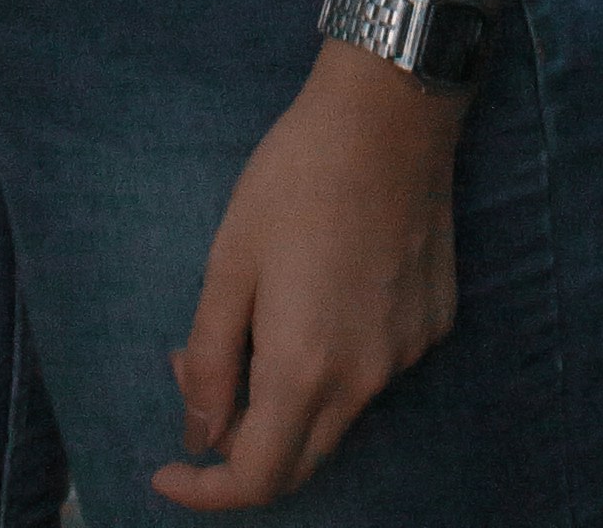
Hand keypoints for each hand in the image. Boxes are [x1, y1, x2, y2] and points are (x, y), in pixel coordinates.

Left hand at [156, 49, 460, 508]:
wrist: (389, 113)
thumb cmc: (294, 177)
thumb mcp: (229, 261)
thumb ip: (211, 359)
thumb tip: (200, 435)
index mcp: (305, 369)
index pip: (256, 479)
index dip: (205, 489)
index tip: (169, 467)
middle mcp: (365, 381)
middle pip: (299, 460)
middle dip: (242, 445)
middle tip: (201, 375)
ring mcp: (407, 355)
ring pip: (337, 413)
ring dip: (287, 394)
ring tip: (255, 316)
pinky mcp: (433, 323)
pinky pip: (373, 369)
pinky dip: (333, 358)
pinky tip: (317, 289)